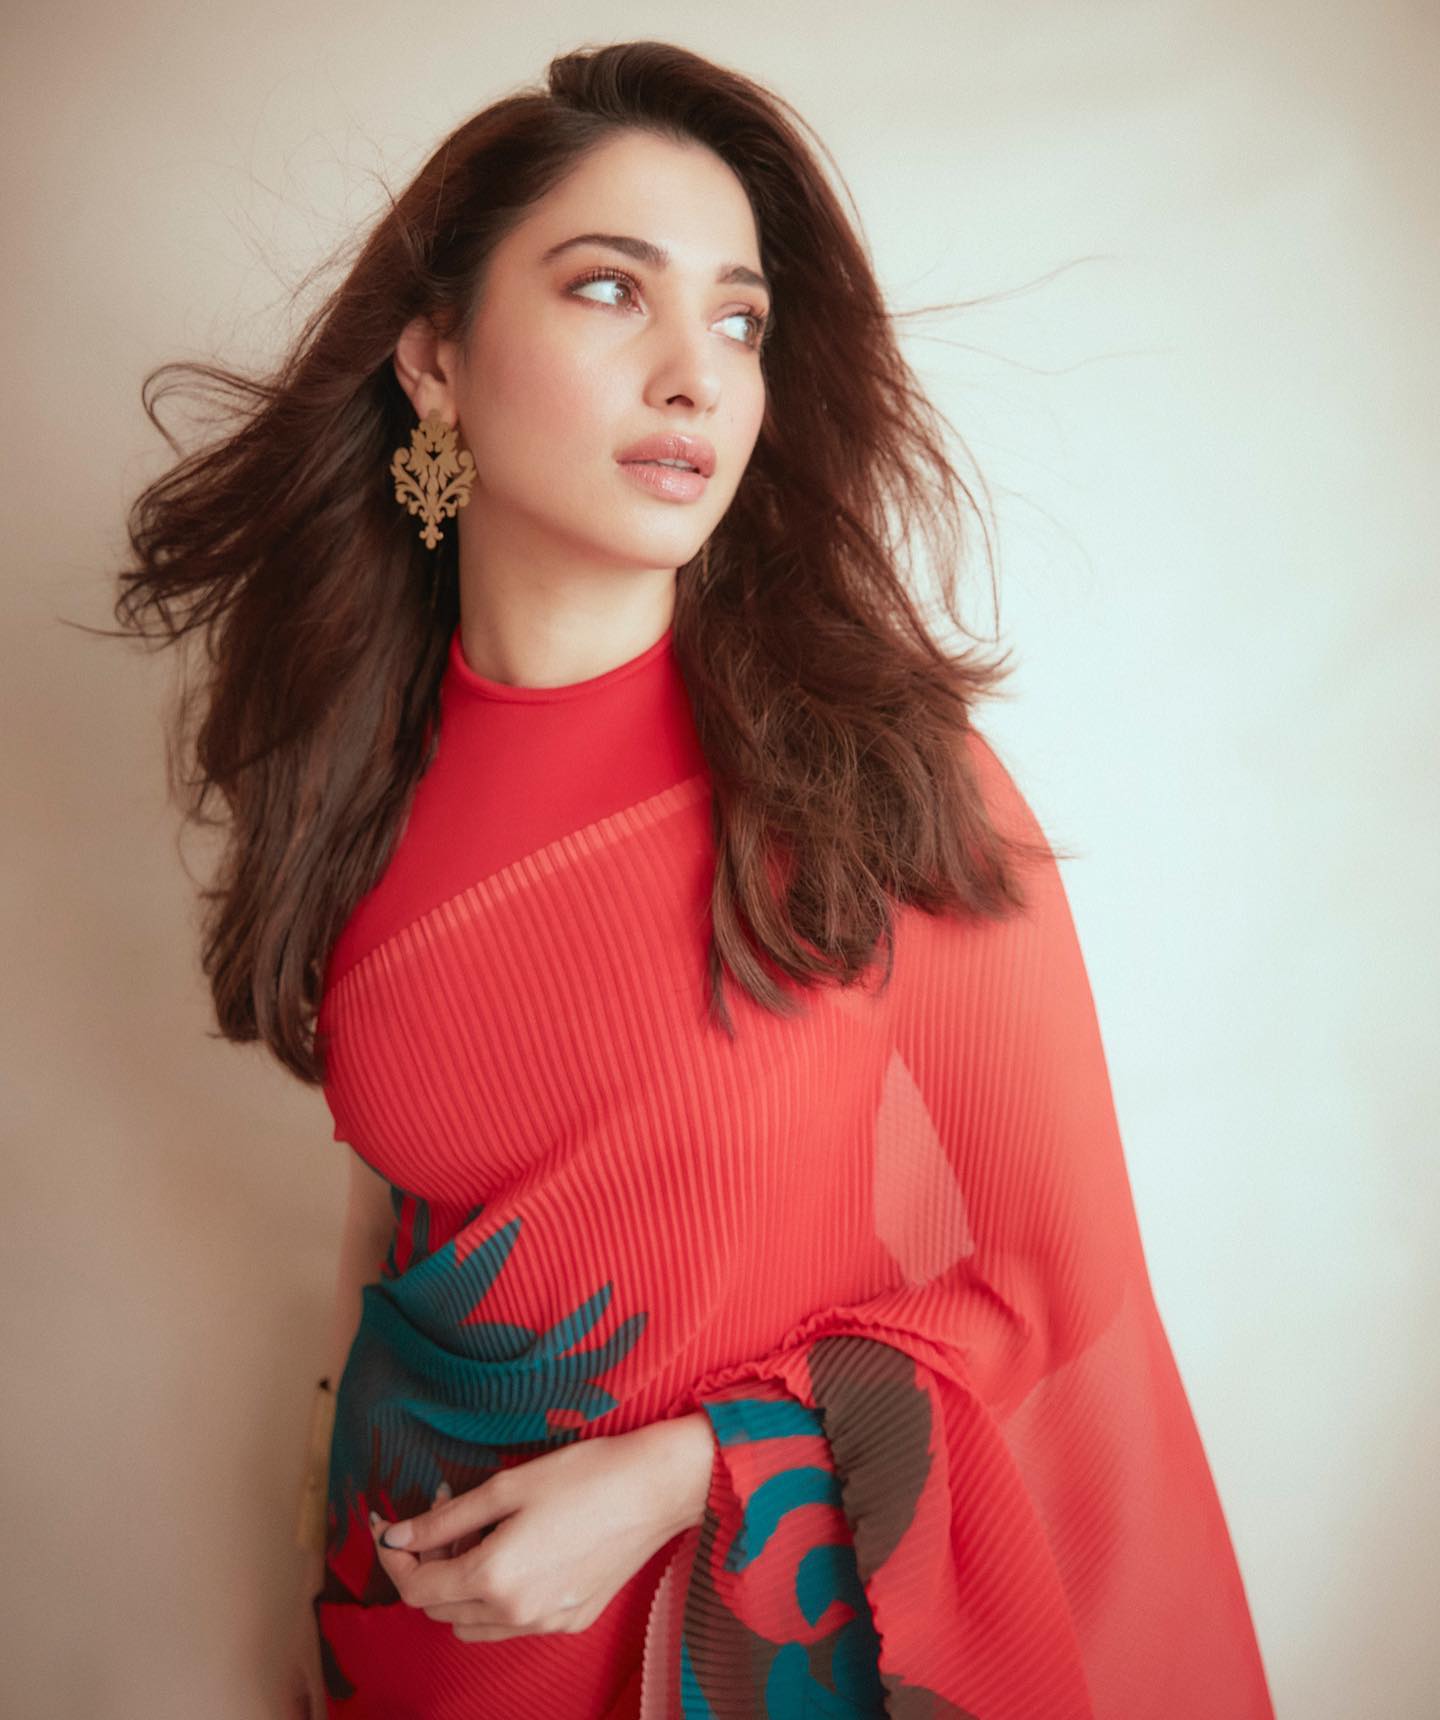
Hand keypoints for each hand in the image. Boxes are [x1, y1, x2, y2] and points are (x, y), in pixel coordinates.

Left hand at [368, 1420, 712, 1640]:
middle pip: (439, 1607)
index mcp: (493, 1577)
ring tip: (481, 1534)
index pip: (415, 1587)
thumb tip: (396, 1536)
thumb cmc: (584, 1475)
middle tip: (444, 1515)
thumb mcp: (506, 1486)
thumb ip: (445, 1518)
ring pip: (472, 1623)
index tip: (388, 1526)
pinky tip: (517, 1551)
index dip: (393, 1558)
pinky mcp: (570, 1621)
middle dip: (428, 1564)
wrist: (655, 1490)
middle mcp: (514, 1614)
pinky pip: (511, 1623)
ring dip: (460, 1586)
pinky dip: (497, 1596)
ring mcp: (544, 1623)